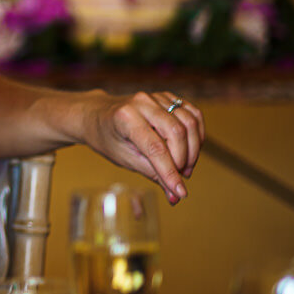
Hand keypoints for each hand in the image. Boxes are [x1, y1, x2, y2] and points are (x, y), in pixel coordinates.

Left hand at [80, 90, 203, 204]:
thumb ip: (152, 174)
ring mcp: (156, 97)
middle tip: (180, 176)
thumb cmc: (107, 137)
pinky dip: (197, 134)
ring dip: (193, 149)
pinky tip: (190, 148)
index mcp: (125, 117)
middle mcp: (142, 102)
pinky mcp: (168, 97)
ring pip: (189, 122)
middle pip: (177, 132)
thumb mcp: (124, 159)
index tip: (181, 193)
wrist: (96, 114)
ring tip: (184, 166)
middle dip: (183, 160)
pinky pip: (193, 114)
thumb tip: (175, 196)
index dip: (170, 172)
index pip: (155, 148)